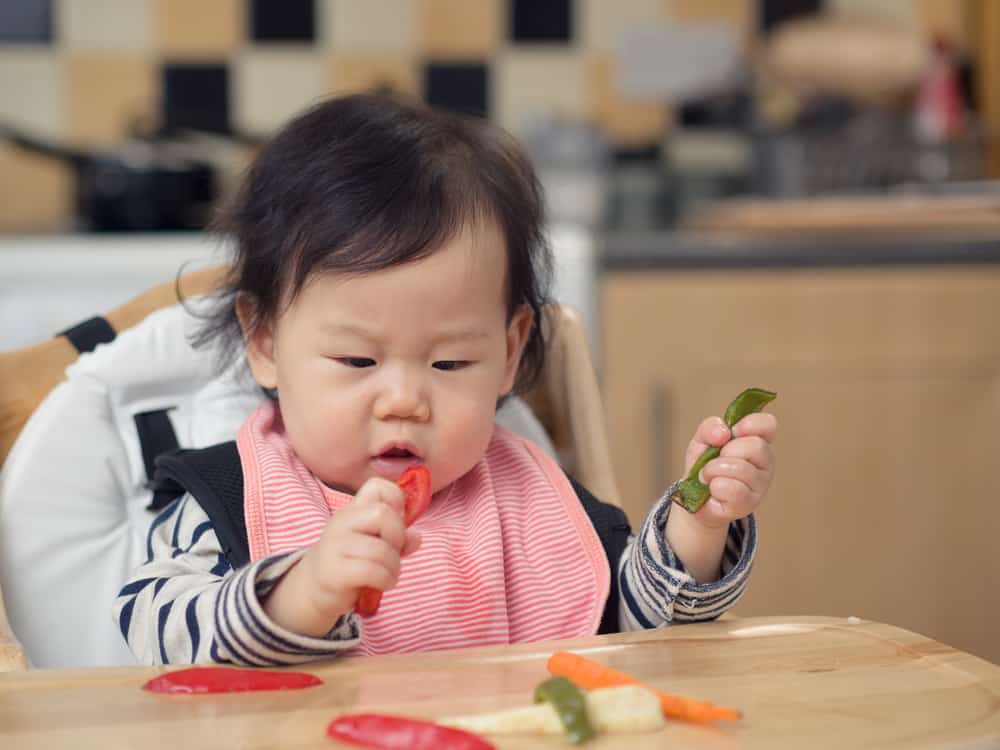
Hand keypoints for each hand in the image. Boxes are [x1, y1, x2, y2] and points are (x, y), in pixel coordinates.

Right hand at [263, 477, 421, 635]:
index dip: (397, 500)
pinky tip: (381, 584)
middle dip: (397, 536)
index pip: (377, 486)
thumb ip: (396, 537)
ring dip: (394, 566)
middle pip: (382, 514)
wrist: (313, 589)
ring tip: (388, 574)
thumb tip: (416, 537)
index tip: (397, 523)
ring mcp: (335, 546)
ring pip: (381, 549)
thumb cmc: (349, 561)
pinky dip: (385, 580)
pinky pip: (372, 571)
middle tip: (393, 553)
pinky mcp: (334, 572)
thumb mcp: (373, 543)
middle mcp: (341, 522)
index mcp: (353, 510)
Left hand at [681, 411, 776, 529]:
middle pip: (756, 446)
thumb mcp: (702, 440)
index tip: (733, 431)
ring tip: (709, 475)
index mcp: (757, 440)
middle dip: (727, 451)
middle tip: (716, 459)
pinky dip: (715, 487)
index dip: (750, 424)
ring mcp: (761, 484)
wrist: (694, 497)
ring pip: (741, 468)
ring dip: (714, 470)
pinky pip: (733, 489)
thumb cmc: (704, 465)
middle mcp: (765, 462)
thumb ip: (710, 428)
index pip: (768, 424)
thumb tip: (723, 432)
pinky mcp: (749, 503)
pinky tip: (714, 489)